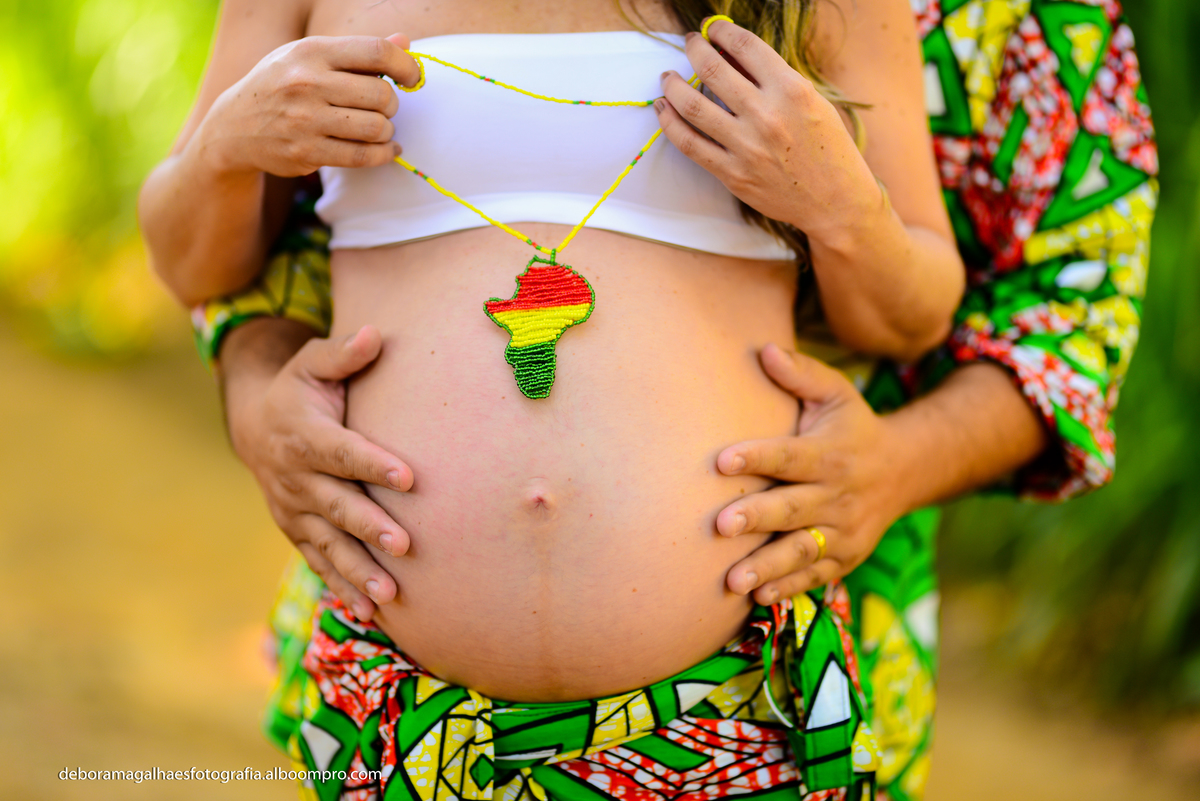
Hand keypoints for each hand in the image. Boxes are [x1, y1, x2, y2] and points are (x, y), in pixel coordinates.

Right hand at [197, 34, 420, 176]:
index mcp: (312, 51)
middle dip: (392, 104)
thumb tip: (406, 43)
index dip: (406, 66)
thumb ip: (358, 52)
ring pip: (376, 128)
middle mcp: (307, 82)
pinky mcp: (306, 153)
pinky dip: (383, 154)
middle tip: (384, 108)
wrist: (234, 126)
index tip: (413, 77)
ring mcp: (305, 120)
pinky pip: (362, 156)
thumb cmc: (282, 84)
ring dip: (386, 131)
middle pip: (382, 94)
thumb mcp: (309, 57)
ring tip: (379, 128)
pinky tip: (386, 149)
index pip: (376, 52)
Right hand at [225, 325, 413, 619]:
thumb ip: (343, 353)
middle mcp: (296, 477)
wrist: (257, 425)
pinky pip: (320, 562)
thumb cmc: (301, 388)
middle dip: (369, 527)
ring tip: (390, 595)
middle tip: (404, 545)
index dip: (374, 464)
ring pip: (328, 544)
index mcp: (304, 435)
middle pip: (336, 505)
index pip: (343, 452)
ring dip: (358, 570)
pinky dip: (343, 586)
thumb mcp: (313, 363)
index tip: (410, 478)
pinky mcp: (297, 532)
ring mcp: (294, 510)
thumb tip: (376, 334)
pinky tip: (372, 612)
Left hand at [653, 18, 878, 246]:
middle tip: (690, 43)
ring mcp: (747, 147)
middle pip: (712, 69)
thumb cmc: (827, 148)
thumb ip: (774, 79)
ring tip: (668, 77)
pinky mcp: (732, 174)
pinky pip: (690, 144)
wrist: (835, 201)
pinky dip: (670, 122)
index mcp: (791, 90)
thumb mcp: (812, 102)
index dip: (721, 31)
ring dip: (673, 85)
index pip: (745, 46)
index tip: (712, 28)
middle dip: (694, 49)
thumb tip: (731, 54)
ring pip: (692, 105)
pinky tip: (663, 108)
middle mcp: (766, 115)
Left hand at [715, 344, 912, 603]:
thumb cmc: (852, 427)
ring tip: (732, 579)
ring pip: (802, 551)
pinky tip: (757, 598)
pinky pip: (814, 576)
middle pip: (793, 508)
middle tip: (719, 525)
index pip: (789, 456)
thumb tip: (763, 350)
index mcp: (830, 453)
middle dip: (757, 517)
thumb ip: (800, 374)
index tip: (721, 461)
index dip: (757, 457)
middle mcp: (837, 495)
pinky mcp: (844, 558)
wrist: (904, 472)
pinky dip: (788, 588)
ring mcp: (842, 531)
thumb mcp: (835, 394)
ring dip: (767, 566)